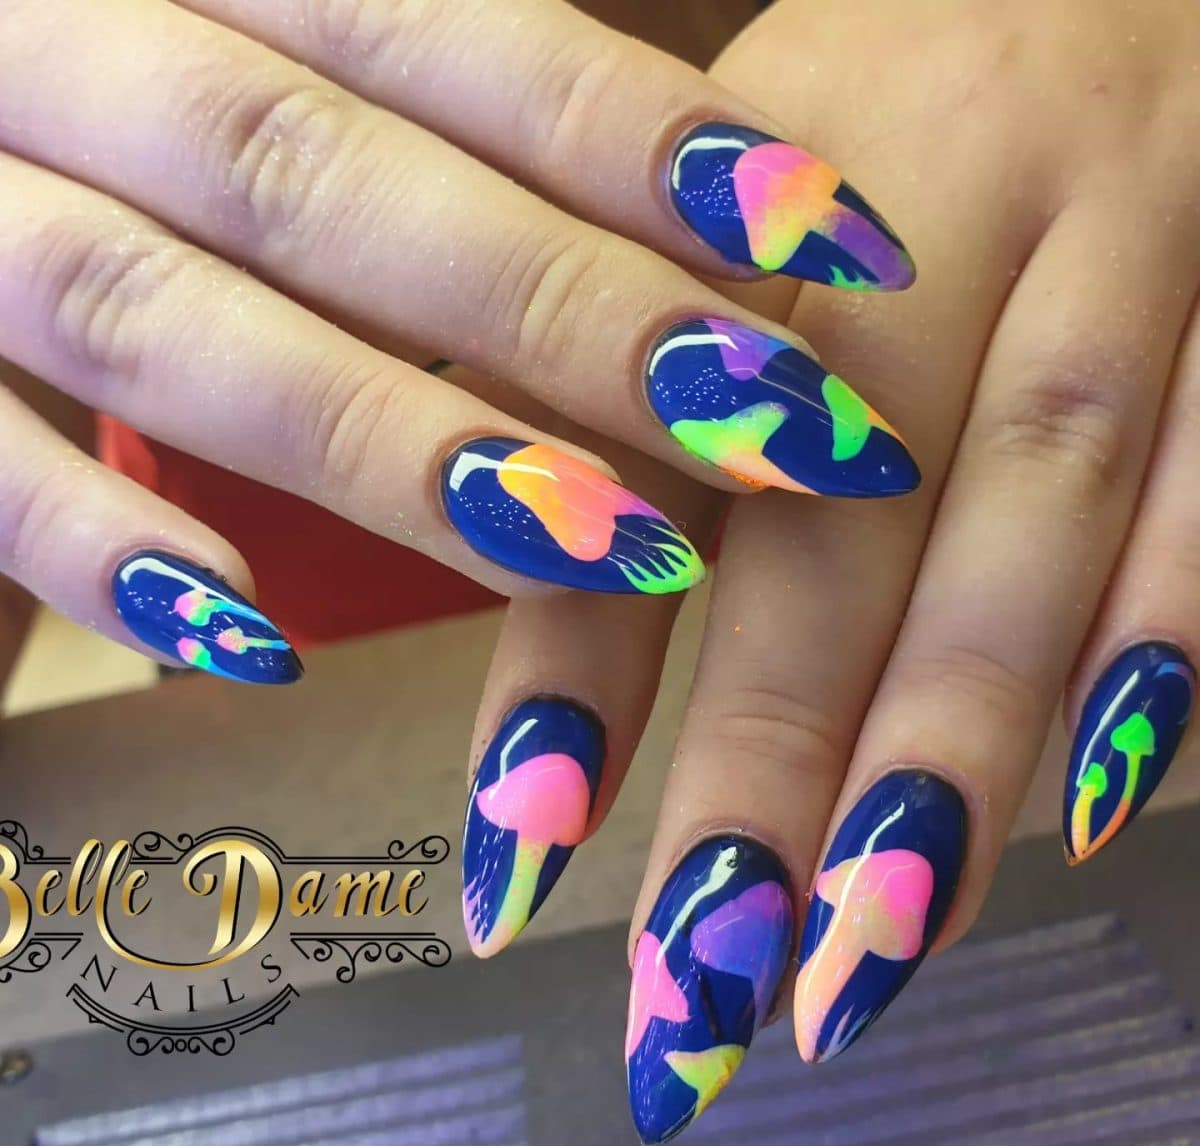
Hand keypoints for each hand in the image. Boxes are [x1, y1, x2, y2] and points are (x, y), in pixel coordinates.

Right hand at [0, 0, 915, 682]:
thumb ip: (410, 115)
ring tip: (609, 550)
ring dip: (394, 443)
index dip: (638, 139)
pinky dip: (104, 551)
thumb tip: (671, 208)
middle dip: (562, 316)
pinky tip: (262, 640)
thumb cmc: (116, 122)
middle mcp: (54, 51)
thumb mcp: (251, 63)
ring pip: (160, 319)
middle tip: (776, 432)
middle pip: (321, 179)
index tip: (835, 246)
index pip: (433, 26)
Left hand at [460, 0, 1199, 1142]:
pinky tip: (1107, 793)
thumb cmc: (862, 127)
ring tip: (870, 954)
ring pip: (1040, 515)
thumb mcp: (694, 230)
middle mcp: (930, 224)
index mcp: (744, 211)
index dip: (568, 682)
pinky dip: (1170, 634)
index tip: (511, 877)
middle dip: (769, 766)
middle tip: (703, 991)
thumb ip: (597, 410)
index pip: (626, 465)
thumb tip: (536, 653)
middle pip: (835, 522)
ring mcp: (1124, 244)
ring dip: (954, 745)